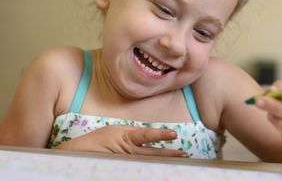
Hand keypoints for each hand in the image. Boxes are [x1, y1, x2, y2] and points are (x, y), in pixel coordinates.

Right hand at [55, 125, 185, 156]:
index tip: (174, 135)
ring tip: (176, 162)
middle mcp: (127, 150)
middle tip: (183, 154)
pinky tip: (158, 170)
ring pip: (148, 161)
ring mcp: (125, 161)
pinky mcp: (121, 168)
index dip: (160, 135)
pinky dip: (149, 169)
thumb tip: (147, 137)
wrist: (78, 154)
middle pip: (151, 152)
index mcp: (125, 137)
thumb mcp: (115, 131)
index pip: (146, 135)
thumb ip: (131, 134)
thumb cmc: (97, 141)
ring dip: (162, 161)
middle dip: (168, 154)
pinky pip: (137, 169)